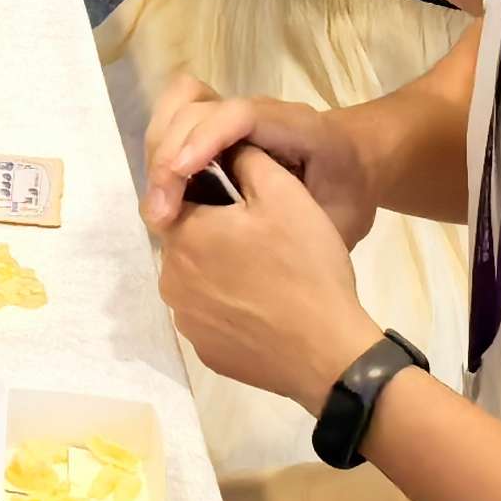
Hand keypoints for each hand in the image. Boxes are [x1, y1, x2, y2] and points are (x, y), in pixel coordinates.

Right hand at [140, 72, 376, 248]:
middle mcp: (260, 110)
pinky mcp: (218, 124)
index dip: (206, 138)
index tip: (179, 175)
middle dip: (170, 154)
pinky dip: (162, 147)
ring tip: (158, 208)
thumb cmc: (350, 199)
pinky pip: (178, 119)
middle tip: (160, 215)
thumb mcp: (339, 221)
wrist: (355, 168)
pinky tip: (165, 192)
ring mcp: (235, 113)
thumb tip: (248, 251)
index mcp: (298, 127)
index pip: (242, 116)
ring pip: (180, 108)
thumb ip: (302, 229)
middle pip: (199, 108)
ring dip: (158, 152)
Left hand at [155, 138, 380, 416]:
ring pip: (195, 280)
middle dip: (213, 233)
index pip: (178, 199)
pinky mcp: (204, 351)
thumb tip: (224, 148)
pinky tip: (263, 308)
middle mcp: (170, 278)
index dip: (207, 193)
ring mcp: (186, 320)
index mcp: (183, 234)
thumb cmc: (305, 266)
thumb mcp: (285, 195)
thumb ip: (245, 159)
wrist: (329, 352)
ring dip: (218, 271)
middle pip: (185, 241)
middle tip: (260, 237)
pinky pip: (209, 316)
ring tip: (265, 273)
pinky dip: (228, 308)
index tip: (240, 199)